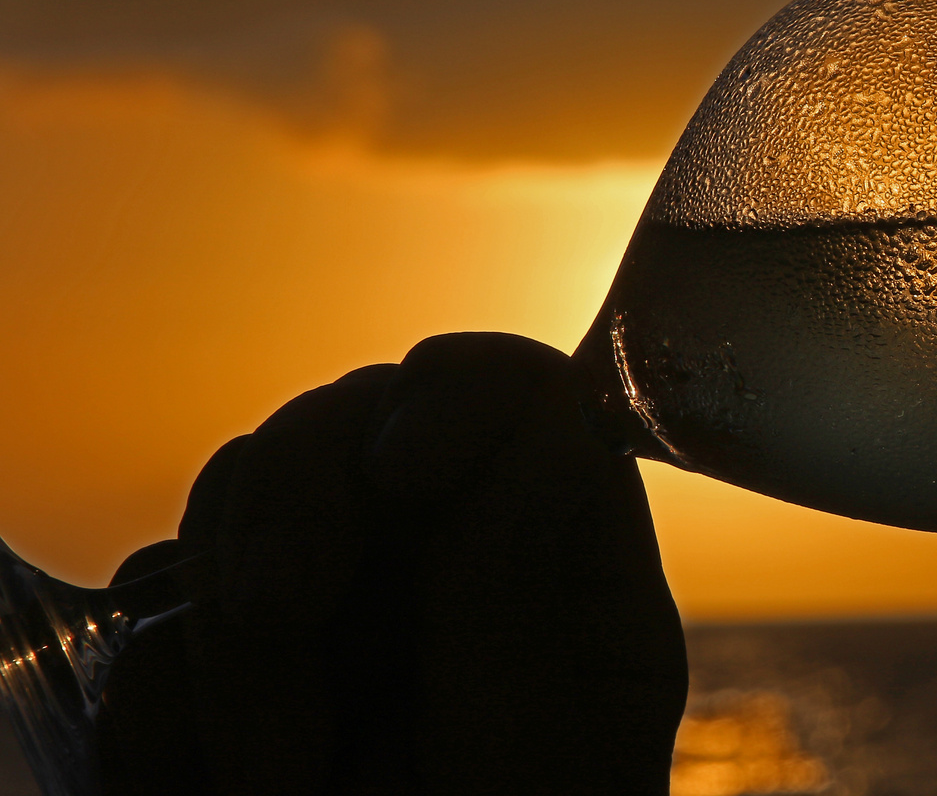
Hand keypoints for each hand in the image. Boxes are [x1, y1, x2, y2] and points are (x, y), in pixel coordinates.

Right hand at [94, 332, 687, 794]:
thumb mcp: (531, 763)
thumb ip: (514, 592)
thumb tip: (520, 420)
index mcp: (560, 569)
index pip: (520, 398)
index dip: (462, 394)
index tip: (408, 466)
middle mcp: (452, 564)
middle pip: (360, 416)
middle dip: (304, 506)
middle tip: (284, 614)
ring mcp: (342, 604)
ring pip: (247, 492)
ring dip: (235, 630)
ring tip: (277, 778)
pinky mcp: (236, 660)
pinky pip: (163, 605)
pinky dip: (171, 691)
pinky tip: (223, 783)